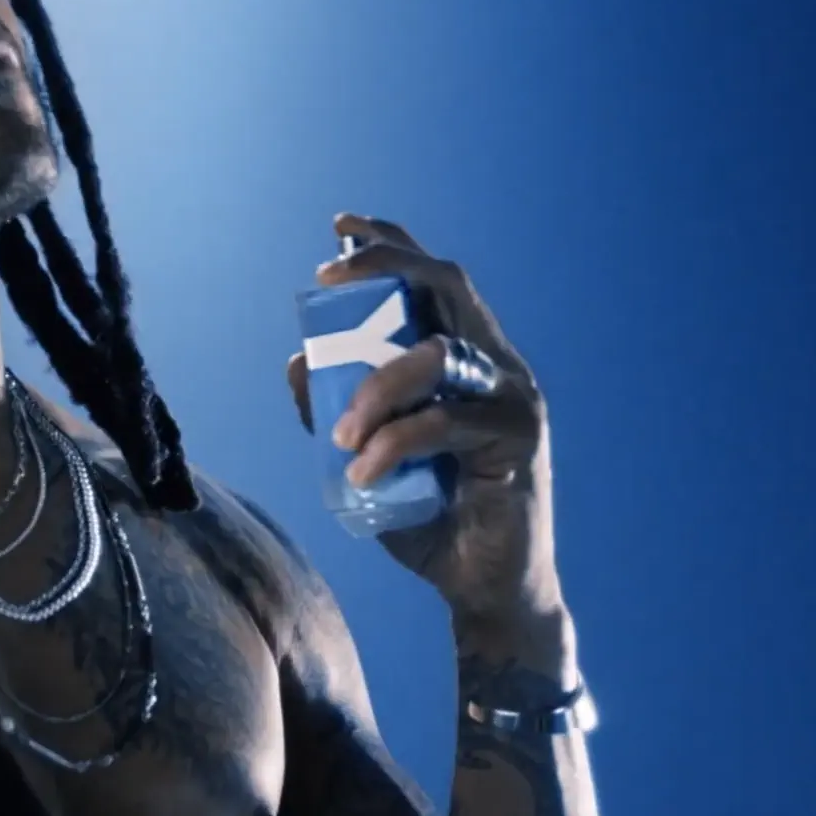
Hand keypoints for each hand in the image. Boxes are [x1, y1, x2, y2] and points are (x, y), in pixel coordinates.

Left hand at [287, 213, 562, 623]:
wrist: (483, 588)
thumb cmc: (428, 517)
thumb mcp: (368, 457)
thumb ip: (337, 410)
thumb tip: (296, 363)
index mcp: (466, 356)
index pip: (435, 277)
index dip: (390, 242)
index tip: (339, 227)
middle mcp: (496, 364)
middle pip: (446, 284)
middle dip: (381, 270)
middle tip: (322, 281)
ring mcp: (513, 397)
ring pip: (435, 355)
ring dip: (374, 386)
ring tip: (339, 436)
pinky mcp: (518, 439)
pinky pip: (442, 422)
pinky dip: (392, 443)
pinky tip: (360, 474)